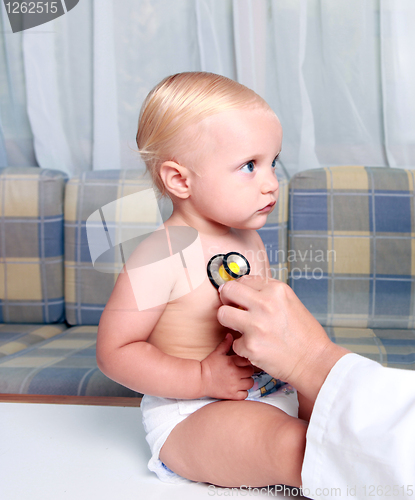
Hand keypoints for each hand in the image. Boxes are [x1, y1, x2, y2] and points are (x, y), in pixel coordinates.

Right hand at [200, 333, 253, 399]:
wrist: (200, 380)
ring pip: (250, 383)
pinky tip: (238, 388)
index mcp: (231, 362)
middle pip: (250, 372)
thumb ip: (225, 344)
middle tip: (242, 370)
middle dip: (247, 371)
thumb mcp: (217, 353)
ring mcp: (234, 385)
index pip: (248, 361)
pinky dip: (243, 392)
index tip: (244, 362)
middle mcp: (234, 374)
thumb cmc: (208, 365)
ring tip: (241, 379)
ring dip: (247, 381)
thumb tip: (230, 335)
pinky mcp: (232, 395)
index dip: (247, 361)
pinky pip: (245, 394)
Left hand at [217, 276, 349, 400]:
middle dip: (226, 299)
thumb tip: (243, 289)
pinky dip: (243, 347)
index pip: (243, 280)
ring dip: (229, 321)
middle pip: (228, 291)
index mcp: (276, 290)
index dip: (238, 289)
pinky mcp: (250, 345)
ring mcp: (256, 325)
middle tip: (231, 307)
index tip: (237, 297)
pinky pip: (234, 341)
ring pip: (223, 314)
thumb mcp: (289, 302)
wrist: (314, 361)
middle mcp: (265, 303)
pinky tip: (257, 348)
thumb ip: (267, 293)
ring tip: (240, 328)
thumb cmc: (304, 334)